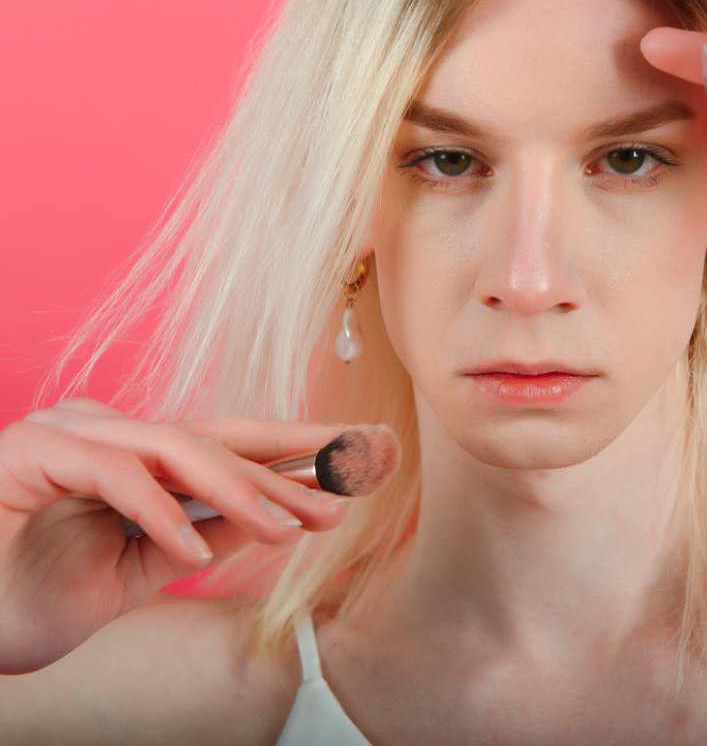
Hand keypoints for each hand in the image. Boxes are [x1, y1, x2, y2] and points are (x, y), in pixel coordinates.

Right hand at [0, 398, 350, 672]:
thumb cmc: (32, 597)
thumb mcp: (140, 569)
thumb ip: (202, 534)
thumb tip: (276, 516)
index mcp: (132, 453)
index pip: (227, 444)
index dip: (293, 452)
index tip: (353, 465)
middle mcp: (107, 430)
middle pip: (216, 436)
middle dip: (289, 456)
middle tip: (351, 477)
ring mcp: (69, 432)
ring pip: (176, 448)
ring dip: (240, 489)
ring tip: (290, 526)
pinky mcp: (32, 451)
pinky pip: (114, 476)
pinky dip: (158, 514)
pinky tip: (194, 555)